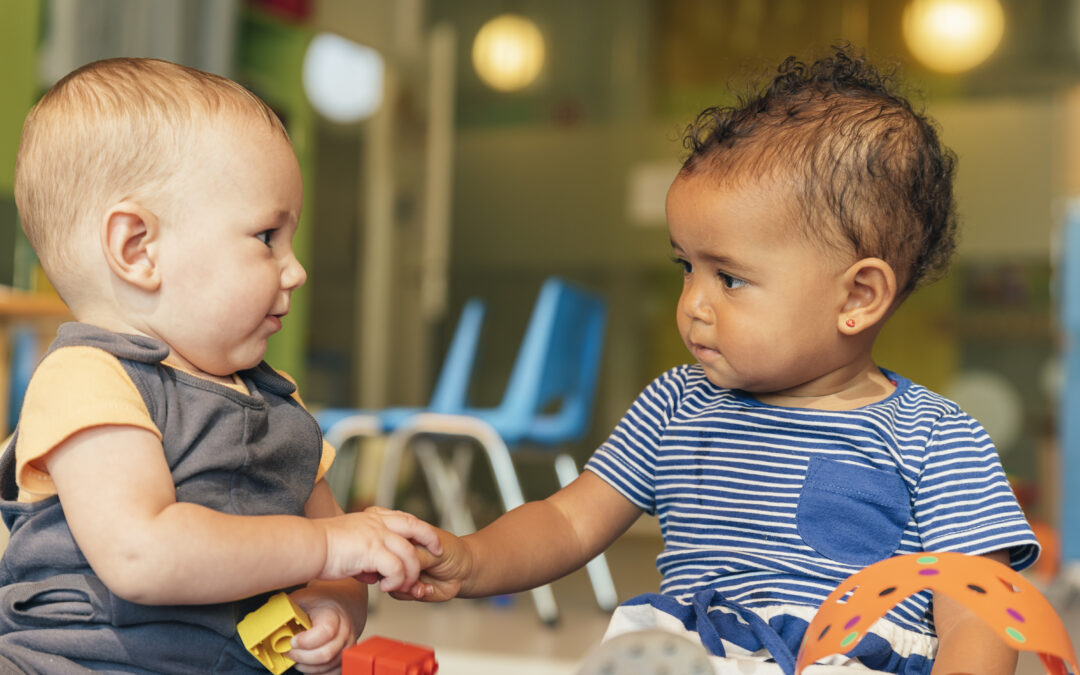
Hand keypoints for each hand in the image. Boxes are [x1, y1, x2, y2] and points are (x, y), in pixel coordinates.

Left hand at [285, 589, 355, 673]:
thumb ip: (286, 609)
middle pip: (325, 654)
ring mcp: (347, 645)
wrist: (340, 603)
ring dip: (307, 666)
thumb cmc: (318, 602)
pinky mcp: (346, 657)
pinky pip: (333, 673)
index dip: (306, 641)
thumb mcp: (301, 598)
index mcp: (333, 614)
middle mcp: (344, 630)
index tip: (292, 641)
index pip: (325, 632)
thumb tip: (265, 620)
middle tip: (288, 652)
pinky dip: (317, 672)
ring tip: (296, 657)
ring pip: (328, 666)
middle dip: (301, 657)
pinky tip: (306, 664)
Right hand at [319, 508, 441, 592]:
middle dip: (430, 539)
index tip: (428, 538)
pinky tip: (386, 587)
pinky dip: (396, 580)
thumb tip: (370, 570)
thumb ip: (364, 550)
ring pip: (409, 553)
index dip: (419, 528)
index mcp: (372, 518)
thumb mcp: (348, 540)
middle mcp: (377, 523)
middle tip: (438, 552)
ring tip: (404, 585)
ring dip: (410, 572)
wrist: (307, 546)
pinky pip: (396, 568)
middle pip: (415, 526)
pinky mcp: (372, 550)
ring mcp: (376, 535)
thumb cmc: (321, 547)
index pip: (403, 518)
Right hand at [389, 527, 470, 601]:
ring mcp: (401, 570)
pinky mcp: (405, 586)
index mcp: (404, 537)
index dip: (392, 551)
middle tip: (415, 575)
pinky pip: (397, 593)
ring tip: (422, 585)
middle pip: (385, 563)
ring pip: (389, 580)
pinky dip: (411, 593)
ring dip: (406, 586)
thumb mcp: (434, 551)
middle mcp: (399, 554)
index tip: (408, 557)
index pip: (387, 542)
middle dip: (399, 572)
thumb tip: (395, 563)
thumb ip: (414, 556)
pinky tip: (425, 589)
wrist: (465, 571)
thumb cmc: (452, 552)